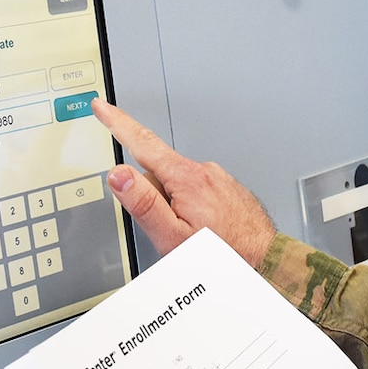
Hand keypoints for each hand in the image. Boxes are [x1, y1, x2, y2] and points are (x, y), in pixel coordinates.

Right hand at [93, 99, 275, 263]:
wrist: (265, 261)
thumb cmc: (222, 254)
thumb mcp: (172, 236)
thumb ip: (143, 204)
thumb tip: (118, 175)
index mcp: (187, 178)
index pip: (142, 143)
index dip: (118, 123)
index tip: (102, 107)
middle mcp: (204, 171)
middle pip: (158, 173)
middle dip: (153, 197)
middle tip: (167, 229)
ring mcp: (217, 178)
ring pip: (177, 185)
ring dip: (174, 206)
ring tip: (191, 233)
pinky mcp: (225, 187)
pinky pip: (196, 191)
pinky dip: (192, 207)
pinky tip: (203, 228)